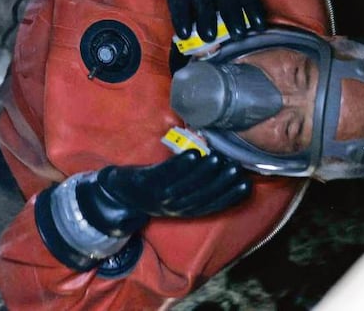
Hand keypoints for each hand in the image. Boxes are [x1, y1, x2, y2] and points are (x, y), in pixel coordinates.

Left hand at [78, 150, 250, 236]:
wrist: (117, 195)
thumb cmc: (153, 190)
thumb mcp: (178, 193)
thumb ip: (198, 186)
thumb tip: (223, 167)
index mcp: (186, 210)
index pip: (212, 205)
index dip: (230, 197)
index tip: (247, 184)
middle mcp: (175, 206)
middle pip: (202, 195)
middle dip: (221, 183)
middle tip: (237, 168)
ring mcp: (160, 195)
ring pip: (186, 185)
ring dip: (203, 173)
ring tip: (218, 159)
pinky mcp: (146, 182)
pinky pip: (165, 174)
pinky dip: (179, 165)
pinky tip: (192, 153)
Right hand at [118, 0, 265, 41]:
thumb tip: (246, 29)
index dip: (253, 9)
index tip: (260, 27)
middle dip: (233, 18)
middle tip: (239, 35)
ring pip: (203, 3)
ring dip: (207, 21)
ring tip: (210, 37)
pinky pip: (179, 6)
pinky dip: (182, 21)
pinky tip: (184, 34)